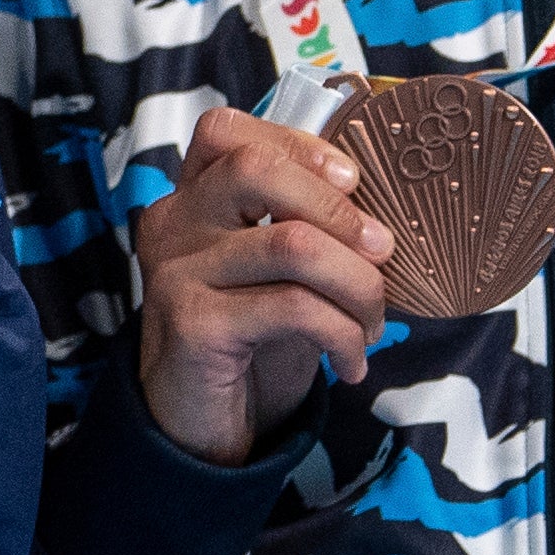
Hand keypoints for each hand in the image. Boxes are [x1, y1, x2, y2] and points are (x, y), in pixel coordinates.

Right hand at [135, 104, 396, 463]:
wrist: (194, 423)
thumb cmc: (247, 336)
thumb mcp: (272, 270)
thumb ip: (298, 224)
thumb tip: (380, 214)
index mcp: (189, 199)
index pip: (225, 132)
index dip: (296, 144)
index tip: (352, 181)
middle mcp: (173, 225)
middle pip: (257, 169)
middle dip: (339, 210)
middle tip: (382, 254)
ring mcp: (177, 273)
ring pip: (293, 244)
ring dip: (358, 285)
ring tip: (371, 323)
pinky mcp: (193, 325)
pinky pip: (294, 308)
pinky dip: (342, 335)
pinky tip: (350, 361)